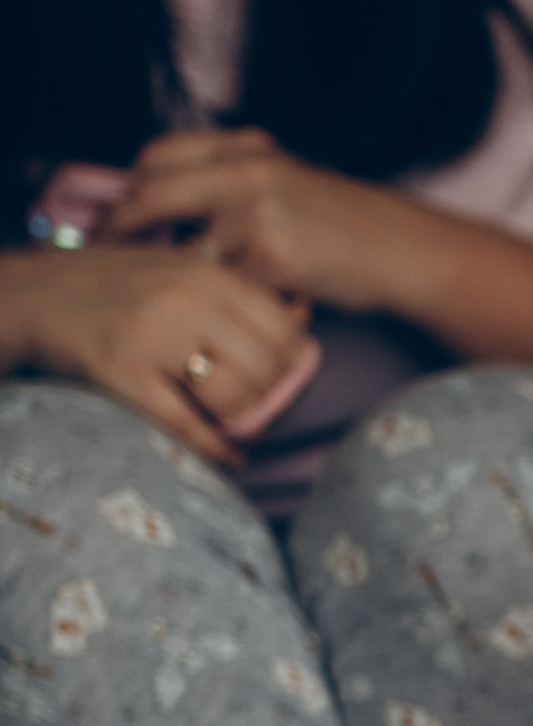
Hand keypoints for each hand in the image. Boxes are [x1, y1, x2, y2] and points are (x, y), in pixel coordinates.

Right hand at [0, 235, 317, 462]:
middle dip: (273, 399)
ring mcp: (153, 336)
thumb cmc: (118, 286)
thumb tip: (303, 317)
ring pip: (233, 396)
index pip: (284, 327)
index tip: (286, 380)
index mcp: (207, 273)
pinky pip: (186, 423)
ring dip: (244, 423)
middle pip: (266, 367)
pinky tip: (228, 457)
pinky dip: (215, 449)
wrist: (36, 293)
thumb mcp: (180, 268)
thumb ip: (237, 290)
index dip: (295, 363)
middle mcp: (186, 299)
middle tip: (264, 412)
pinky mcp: (123, 371)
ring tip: (239, 428)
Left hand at [108, 129, 430, 315]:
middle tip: (108, 262)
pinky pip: (221, 284)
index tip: (113, 223)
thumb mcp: (286, 187)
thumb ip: (232, 189)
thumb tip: (170, 213)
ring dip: (172, 276)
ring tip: (166, 298)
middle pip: (152, 193)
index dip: (127, 192)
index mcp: (247, 148)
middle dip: (122, 231)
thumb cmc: (347, 230)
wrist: (405, 252)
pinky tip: (221, 314)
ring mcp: (256, 208)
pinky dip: (217, 302)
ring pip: (182, 246)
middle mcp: (247, 167)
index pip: (158, 156)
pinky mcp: (270, 253)